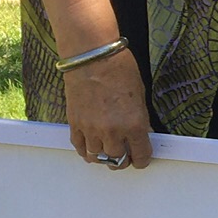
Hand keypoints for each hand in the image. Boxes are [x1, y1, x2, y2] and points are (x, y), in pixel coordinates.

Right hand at [63, 49, 152, 168]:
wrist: (92, 57)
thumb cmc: (118, 68)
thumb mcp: (140, 95)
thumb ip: (140, 118)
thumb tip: (140, 132)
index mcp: (134, 124)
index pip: (140, 156)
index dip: (142, 160)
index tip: (140, 159)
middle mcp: (112, 131)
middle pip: (117, 160)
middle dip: (123, 160)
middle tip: (124, 156)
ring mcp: (91, 129)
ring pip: (97, 156)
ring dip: (103, 156)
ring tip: (107, 152)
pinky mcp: (75, 124)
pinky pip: (80, 147)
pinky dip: (86, 151)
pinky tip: (91, 149)